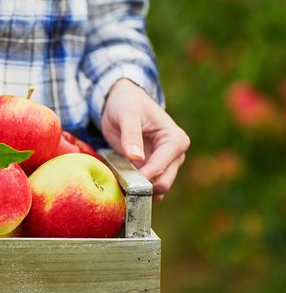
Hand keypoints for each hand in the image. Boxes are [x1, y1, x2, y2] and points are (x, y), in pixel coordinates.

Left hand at [101, 79, 189, 200]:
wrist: (122, 102)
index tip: (122, 179)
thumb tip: (136, 158)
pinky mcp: (152, 170)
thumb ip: (131, 134)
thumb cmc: (127, 103)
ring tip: (116, 183)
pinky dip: (134, 189)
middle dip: (141, 187)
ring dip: (137, 191)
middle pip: (163, 183)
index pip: (161, 166)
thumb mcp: (127, 114)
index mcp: (175, 140)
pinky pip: (146, 188)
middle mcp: (175, 155)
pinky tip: (118, 183)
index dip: (142, 176)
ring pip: (155, 190)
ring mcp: (165, 165)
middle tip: (117, 184)